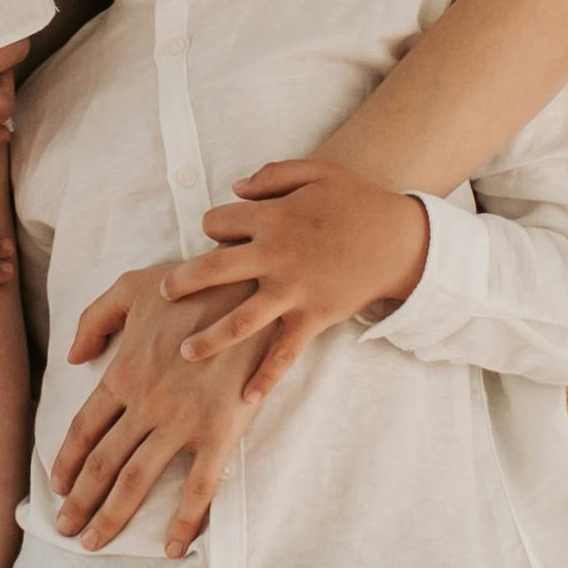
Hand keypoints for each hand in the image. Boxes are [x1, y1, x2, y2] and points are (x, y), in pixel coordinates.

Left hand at [48, 262, 300, 554]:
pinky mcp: (220, 431)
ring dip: (111, 516)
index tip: (57, 487)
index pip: (84, 429)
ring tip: (95, 543)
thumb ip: (95, 319)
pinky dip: (184, 520)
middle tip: (66, 529)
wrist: (252, 290)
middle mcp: (145, 404)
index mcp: (124, 373)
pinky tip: (170, 547)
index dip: (67, 462)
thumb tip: (74, 358)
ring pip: (136, 480)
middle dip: (79, 501)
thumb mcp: (133, 286)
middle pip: (102, 463)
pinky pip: (199, 486)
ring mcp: (181, 421)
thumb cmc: (193, 284)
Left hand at [183, 158, 426, 356]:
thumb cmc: (359, 202)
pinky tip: (246, 397)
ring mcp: (292, 292)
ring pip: (239, 320)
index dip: (212, 225)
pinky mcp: (313, 318)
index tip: (216, 233)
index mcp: (273, 218)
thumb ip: (273, 175)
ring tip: (185, 351)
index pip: (219, 222)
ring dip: (208, 337)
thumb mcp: (318, 171)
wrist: (403, 240)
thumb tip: (236, 187)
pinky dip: (266, 377)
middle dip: (182, 282)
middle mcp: (275, 257)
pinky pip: (284, 353)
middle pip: (213, 270)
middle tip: (165, 292)